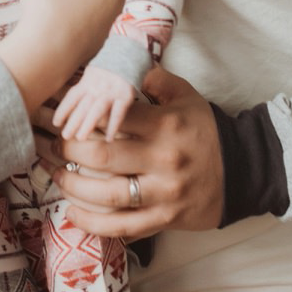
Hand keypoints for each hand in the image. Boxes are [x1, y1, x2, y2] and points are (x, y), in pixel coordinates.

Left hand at [40, 64, 224, 237]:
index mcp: (165, 125)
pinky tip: (71, 214)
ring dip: (73, 186)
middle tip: (49, 143)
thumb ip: (153, 79)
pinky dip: (93, 224)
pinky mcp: (164, 219)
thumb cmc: (205, 129)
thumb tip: (118, 64)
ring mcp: (164, 194)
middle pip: (103, 157)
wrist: (243, 170)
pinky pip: (123, 227)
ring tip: (54, 174)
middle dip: (67, 150)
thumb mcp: (185, 95)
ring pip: (108, 195)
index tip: (59, 110)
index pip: (114, 116)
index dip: (81, 113)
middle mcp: (163, 160)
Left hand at [53, 64, 135, 140]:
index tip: (56, 123)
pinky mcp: (126, 95)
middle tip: (65, 136)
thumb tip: (75, 101)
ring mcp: (111, 91)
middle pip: (82, 106)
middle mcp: (97, 86)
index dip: (63, 110)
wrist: (130, 50)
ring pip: (97, 110)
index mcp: (87, 81)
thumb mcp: (94, 71)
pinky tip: (109, 138)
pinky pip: (118, 113)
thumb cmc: (111, 64)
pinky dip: (114, 126)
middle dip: (73, 122)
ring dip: (88, 124)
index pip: (72, 97)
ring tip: (80, 138)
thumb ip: (86, 85)